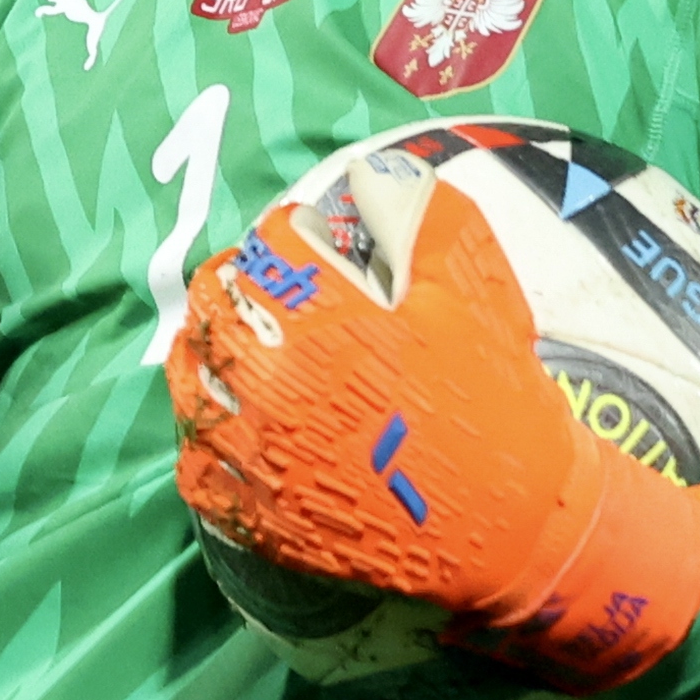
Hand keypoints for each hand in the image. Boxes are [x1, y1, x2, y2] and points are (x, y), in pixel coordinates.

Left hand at [166, 175, 699, 692]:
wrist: (510, 522)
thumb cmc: (493, 400)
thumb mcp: (475, 293)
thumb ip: (422, 220)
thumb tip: (371, 177)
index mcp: (325, 321)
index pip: (270, 247)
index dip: (282, 232)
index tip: (292, 236)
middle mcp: (276, 383)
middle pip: (214, 308)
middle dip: (230, 283)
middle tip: (246, 282)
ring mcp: (258, 454)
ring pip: (188, 383)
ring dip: (198, 352)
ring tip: (219, 344)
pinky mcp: (256, 515)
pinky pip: (195, 467)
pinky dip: (199, 440)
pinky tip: (221, 424)